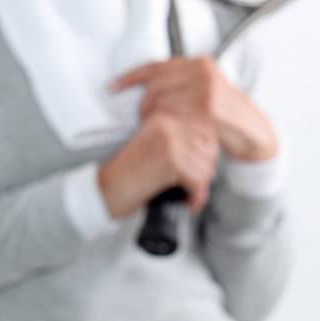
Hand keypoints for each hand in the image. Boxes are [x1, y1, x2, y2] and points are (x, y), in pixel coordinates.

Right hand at [98, 110, 219, 216]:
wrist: (106, 190)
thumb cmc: (129, 174)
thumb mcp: (153, 146)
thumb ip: (179, 140)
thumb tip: (213, 146)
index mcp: (162, 118)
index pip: (205, 130)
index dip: (206, 154)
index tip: (194, 169)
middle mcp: (166, 126)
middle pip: (210, 149)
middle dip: (205, 171)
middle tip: (191, 184)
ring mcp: (168, 143)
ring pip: (207, 167)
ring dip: (200, 186)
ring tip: (186, 193)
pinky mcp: (169, 163)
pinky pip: (199, 182)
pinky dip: (197, 197)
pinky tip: (187, 202)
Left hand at [111, 56, 277, 162]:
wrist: (254, 133)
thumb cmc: (225, 114)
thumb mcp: (201, 92)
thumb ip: (179, 84)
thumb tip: (143, 84)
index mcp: (200, 63)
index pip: (156, 66)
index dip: (130, 77)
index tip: (113, 86)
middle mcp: (204, 71)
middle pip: (155, 84)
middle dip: (144, 102)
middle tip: (143, 117)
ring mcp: (208, 88)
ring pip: (163, 101)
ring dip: (154, 116)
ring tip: (156, 125)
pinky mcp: (210, 108)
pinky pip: (176, 114)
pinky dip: (168, 122)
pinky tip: (168, 129)